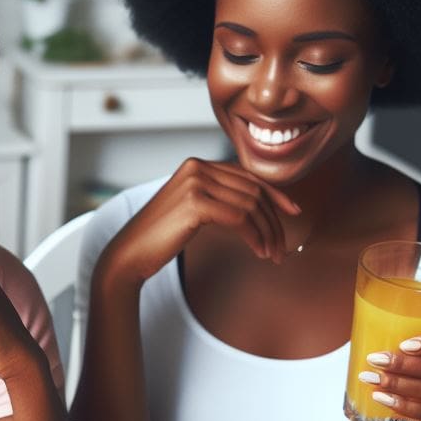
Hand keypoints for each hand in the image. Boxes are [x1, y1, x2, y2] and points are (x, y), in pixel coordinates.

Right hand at [103, 157, 300, 282]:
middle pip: (252, 190)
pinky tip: (258, 251)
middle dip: (274, 220)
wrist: (129, 255)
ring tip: (272, 255)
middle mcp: (197, 167)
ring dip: (267, 233)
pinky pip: (240, 218)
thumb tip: (249, 207)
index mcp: (197, 166)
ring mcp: (196, 183)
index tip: (292, 214)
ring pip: (250, 204)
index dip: (275, 195)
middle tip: (282, 247)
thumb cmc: (158, 240)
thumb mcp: (190, 212)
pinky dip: (255, 236)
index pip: (247, 176)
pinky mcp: (196, 203)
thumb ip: (215, 201)